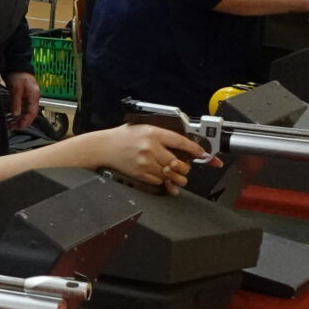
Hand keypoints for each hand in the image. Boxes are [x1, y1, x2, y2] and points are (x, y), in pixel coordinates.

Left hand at [6, 71, 41, 130]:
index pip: (32, 112)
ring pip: (26, 111)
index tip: (18, 127)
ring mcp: (29, 97)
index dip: (26, 121)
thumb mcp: (16, 89)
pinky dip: (18, 113)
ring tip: (10, 124)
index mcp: (34, 96)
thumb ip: (16, 102)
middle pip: (30, 113)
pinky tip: (11, 117)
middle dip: (22, 121)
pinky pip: (22, 107)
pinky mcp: (24, 96)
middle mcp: (33, 98)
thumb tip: (16, 115)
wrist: (16, 65)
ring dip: (19, 118)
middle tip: (12, 127)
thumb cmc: (17, 75)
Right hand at [90, 123, 206, 191]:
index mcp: (153, 133)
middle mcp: (150, 148)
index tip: (204, 154)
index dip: (195, 149)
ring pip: (170, 174)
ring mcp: (145, 163)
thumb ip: (163, 135)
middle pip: (178, 163)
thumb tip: (184, 144)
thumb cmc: (124, 137)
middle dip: (185, 167)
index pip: (180, 142)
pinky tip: (161, 176)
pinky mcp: (140, 174)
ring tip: (178, 175)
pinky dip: (163, 180)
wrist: (104, 147)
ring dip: (177, 177)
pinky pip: (159, 181)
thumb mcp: (144, 127)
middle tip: (185, 167)